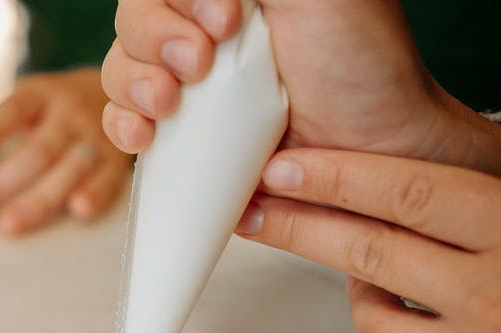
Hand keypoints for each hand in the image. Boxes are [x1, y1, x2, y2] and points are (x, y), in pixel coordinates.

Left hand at [0, 69, 133, 235]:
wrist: (127, 88)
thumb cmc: (59, 107)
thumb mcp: (23, 106)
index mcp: (39, 97)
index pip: (10, 112)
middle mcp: (68, 114)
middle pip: (35, 151)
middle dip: (0, 184)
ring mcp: (96, 136)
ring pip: (68, 168)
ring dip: (41, 198)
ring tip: (11, 225)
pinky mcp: (118, 158)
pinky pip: (109, 177)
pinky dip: (96, 194)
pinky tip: (78, 212)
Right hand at [98, 0, 500, 184]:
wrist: (378, 150)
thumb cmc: (362, 62)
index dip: (176, 2)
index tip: (223, 19)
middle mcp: (205, 28)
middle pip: (134, 19)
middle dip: (154, 40)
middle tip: (198, 64)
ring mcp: (190, 83)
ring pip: (121, 68)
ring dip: (134, 84)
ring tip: (168, 105)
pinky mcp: (183, 134)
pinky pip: (124, 122)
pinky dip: (123, 126)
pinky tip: (144, 137)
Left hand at [238, 148, 500, 332]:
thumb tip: (414, 204)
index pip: (408, 194)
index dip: (337, 176)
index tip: (284, 167)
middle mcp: (498, 302)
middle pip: (368, 254)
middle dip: (299, 226)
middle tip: (255, 212)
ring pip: (380, 328)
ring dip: (371, 304)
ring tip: (389, 290)